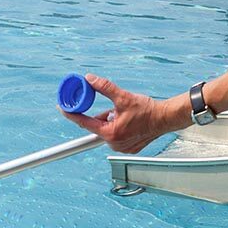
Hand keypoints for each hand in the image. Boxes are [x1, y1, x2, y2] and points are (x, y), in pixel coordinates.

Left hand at [59, 74, 188, 153]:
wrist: (164, 118)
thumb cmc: (148, 110)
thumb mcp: (123, 96)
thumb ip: (104, 87)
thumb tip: (89, 79)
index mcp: (110, 133)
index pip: (84, 123)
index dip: (72, 115)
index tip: (63, 109)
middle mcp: (114, 143)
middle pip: (98, 127)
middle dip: (102, 116)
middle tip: (114, 108)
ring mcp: (121, 147)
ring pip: (107, 131)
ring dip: (111, 121)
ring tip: (126, 115)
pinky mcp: (128, 148)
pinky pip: (116, 137)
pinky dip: (119, 128)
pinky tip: (130, 122)